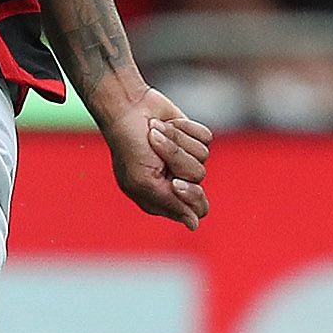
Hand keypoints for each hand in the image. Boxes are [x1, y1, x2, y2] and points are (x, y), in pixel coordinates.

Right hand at [103, 83, 211, 227]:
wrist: (127, 108)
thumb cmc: (129, 147)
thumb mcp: (144, 182)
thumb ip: (171, 204)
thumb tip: (194, 225)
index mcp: (162, 198)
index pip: (194, 210)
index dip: (189, 196)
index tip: (174, 182)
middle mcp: (176, 180)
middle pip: (199, 181)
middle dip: (178, 162)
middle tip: (158, 152)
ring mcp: (186, 158)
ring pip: (202, 157)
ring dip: (175, 141)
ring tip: (155, 133)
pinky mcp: (193, 138)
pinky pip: (205, 138)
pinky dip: (185, 128)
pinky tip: (167, 124)